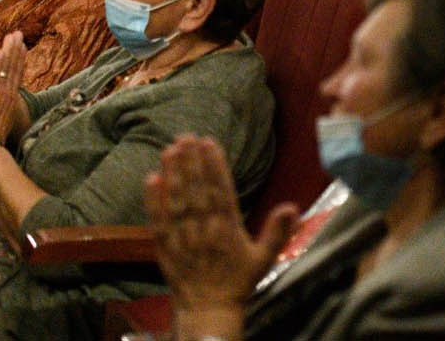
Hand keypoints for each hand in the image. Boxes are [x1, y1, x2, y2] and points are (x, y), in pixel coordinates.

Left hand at [0, 31, 26, 141]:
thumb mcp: (3, 124)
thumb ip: (6, 116)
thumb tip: (9, 117)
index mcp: (12, 98)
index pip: (17, 74)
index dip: (20, 60)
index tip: (22, 47)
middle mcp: (9, 93)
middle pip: (15, 67)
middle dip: (17, 49)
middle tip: (19, 34)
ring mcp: (0, 93)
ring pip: (7, 68)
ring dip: (10, 51)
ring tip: (13, 36)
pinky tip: (1, 51)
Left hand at [146, 136, 299, 311]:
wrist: (209, 309)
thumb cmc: (238, 281)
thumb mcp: (265, 258)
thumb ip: (278, 231)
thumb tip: (292, 207)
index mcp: (228, 229)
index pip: (220, 190)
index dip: (214, 165)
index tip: (209, 143)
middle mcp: (204, 229)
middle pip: (196, 190)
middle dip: (191, 162)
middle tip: (186, 136)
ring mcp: (182, 237)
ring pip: (176, 200)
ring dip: (173, 173)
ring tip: (170, 149)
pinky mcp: (164, 245)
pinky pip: (158, 219)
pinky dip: (153, 199)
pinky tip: (151, 179)